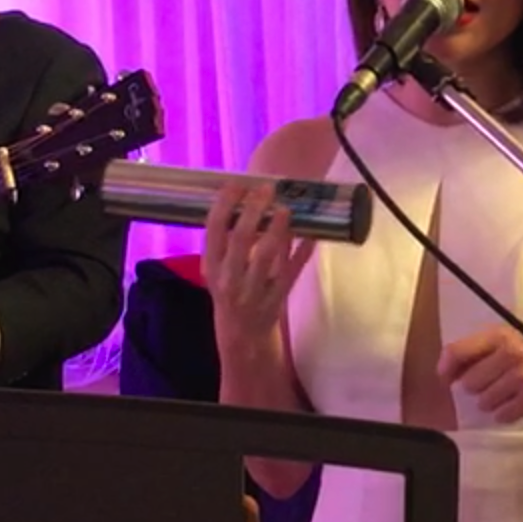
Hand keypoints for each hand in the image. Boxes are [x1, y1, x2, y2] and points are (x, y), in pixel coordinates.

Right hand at [201, 182, 315, 342]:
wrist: (241, 337)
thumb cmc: (230, 293)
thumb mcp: (219, 270)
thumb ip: (228, 242)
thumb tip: (247, 200)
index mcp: (211, 267)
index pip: (213, 230)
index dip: (224, 205)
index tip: (236, 184)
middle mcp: (229, 278)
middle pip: (240, 238)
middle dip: (254, 210)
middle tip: (266, 188)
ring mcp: (253, 290)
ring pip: (266, 256)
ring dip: (277, 230)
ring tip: (286, 209)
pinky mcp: (276, 299)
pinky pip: (291, 273)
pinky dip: (301, 253)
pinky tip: (311, 236)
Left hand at [437, 325, 522, 427]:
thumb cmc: (515, 369)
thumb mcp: (493, 354)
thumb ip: (467, 357)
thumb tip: (442, 373)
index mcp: (499, 335)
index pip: (458, 351)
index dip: (446, 369)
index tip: (446, 380)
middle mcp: (514, 349)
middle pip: (470, 380)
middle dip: (473, 390)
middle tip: (486, 388)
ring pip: (485, 399)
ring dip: (488, 404)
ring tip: (499, 398)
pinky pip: (502, 413)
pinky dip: (502, 414)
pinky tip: (510, 407)